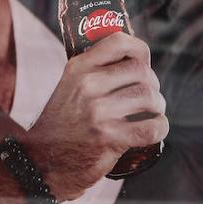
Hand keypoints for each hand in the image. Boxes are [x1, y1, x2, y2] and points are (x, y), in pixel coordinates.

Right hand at [20, 32, 168, 201]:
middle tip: (150, 96)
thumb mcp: (69, 86)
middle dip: (154, 84)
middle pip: (142, 71)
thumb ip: (95, 71)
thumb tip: (136, 60)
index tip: (145, 62)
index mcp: (78, 68)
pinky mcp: (109, 138)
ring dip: (158, 106)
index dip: (141, 50)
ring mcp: (98, 112)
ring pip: (149, 97)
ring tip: (153, 112)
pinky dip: (160, 127)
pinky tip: (155, 128)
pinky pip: (151, 127)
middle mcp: (87, 85)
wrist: (42, 161)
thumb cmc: (63, 123)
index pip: (118, 41)